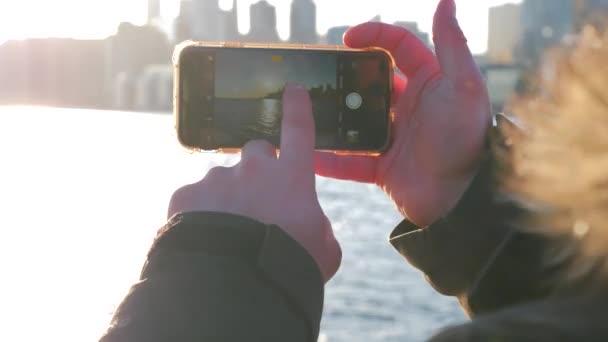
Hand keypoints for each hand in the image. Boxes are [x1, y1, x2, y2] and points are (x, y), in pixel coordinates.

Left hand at [168, 85, 340, 281]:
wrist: (236, 284)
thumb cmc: (289, 266)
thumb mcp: (324, 250)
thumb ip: (319, 228)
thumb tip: (310, 225)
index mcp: (292, 177)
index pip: (299, 131)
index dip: (298, 109)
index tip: (293, 89)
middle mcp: (254, 169)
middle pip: (257, 152)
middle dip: (259, 168)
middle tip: (258, 199)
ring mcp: (217, 179)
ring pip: (223, 179)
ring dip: (227, 198)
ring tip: (228, 233)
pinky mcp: (186, 195)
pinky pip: (194, 199)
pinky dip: (199, 214)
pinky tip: (205, 238)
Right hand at [315, 0, 490, 226]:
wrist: (463, 197)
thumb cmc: (467, 138)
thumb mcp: (463, 87)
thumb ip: (452, 44)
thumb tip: (446, 1)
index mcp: (427, 82)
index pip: (397, 47)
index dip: (373, 36)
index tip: (346, 39)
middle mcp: (408, 107)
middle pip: (368, 84)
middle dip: (343, 78)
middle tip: (317, 77)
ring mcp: (392, 138)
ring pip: (353, 122)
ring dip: (332, 118)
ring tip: (304, 112)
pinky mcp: (382, 168)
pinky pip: (349, 162)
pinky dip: (329, 161)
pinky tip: (307, 154)